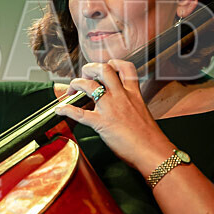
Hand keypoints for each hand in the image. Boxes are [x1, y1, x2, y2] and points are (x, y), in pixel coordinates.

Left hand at [54, 59, 173, 173]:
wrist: (153, 151)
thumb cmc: (150, 138)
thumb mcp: (143, 113)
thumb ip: (131, 106)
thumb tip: (121, 108)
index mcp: (133, 94)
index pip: (125, 68)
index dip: (114, 63)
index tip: (106, 66)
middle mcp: (121, 97)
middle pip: (104, 69)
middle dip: (90, 68)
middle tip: (84, 76)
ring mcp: (110, 108)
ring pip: (89, 85)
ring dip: (76, 84)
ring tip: (71, 89)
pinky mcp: (101, 122)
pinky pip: (79, 113)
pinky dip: (66, 109)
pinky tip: (59, 109)